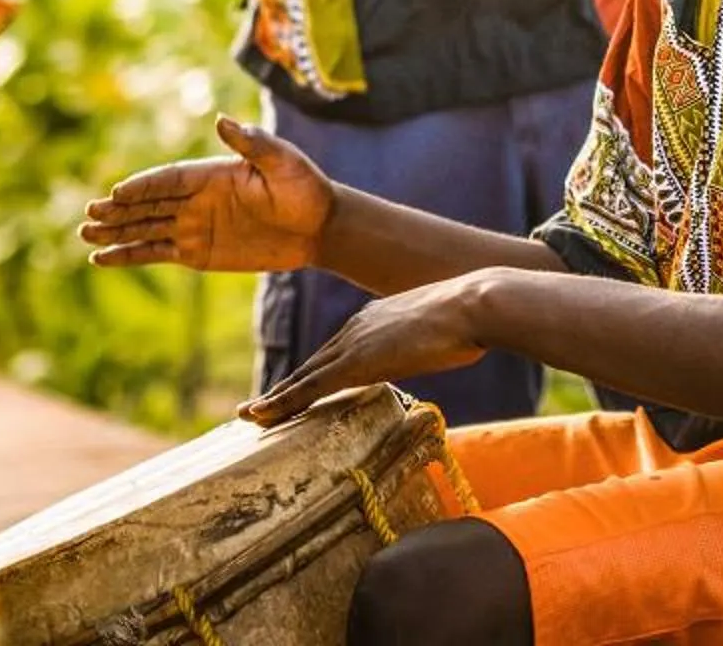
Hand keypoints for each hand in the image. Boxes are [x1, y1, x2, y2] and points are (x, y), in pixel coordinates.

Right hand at [80, 116, 333, 274]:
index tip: (117, 193)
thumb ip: (252, 143)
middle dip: (118, 210)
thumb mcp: (283, 161)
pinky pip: (157, 252)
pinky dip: (131, 254)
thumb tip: (223, 121)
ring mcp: (194, 226)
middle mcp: (196, 199)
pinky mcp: (197, 252)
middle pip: (148, 203)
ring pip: (145, 228)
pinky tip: (105, 259)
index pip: (168, 180)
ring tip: (85, 236)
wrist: (320, 226)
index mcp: (211, 174)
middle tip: (88, 215)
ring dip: (116, 232)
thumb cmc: (305, 188)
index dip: (142, 186)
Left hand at [243, 273, 490, 424]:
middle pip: (312, 366)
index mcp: (375, 320)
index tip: (297, 391)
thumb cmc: (472, 317)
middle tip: (256, 409)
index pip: (335, 354)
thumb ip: (436, 339)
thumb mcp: (445, 331)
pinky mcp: (355, 363)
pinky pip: (309, 389)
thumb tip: (455, 345)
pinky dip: (283, 402)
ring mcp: (353, 344)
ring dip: (275, 399)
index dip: (313, 375)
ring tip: (249, 417)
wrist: (472, 304)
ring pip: (303, 378)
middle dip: (285, 388)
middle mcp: (356, 329)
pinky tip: (262, 416)